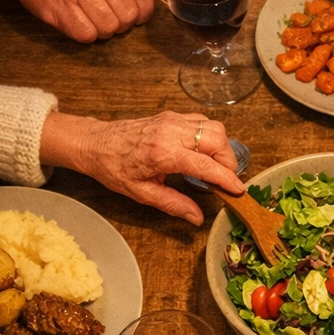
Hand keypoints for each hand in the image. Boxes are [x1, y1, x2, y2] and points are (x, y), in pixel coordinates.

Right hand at [0, 0, 153, 41]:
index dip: (143, 5)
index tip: (134, 5)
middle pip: (127, 14)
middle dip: (125, 19)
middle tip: (113, 11)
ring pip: (109, 28)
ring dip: (107, 28)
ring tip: (96, 14)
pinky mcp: (55, 11)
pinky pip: (86, 35)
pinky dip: (89, 33)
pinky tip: (82, 20)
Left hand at [39, 112, 245, 224]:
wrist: (95, 143)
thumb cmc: (114, 167)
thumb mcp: (142, 193)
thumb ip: (173, 204)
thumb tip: (197, 218)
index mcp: (163, 153)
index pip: (206, 164)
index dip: (227, 178)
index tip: (238, 190)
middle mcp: (170, 132)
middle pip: (216, 138)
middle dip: (228, 160)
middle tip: (225, 180)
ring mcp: (172, 120)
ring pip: (213, 126)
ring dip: (221, 147)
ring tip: (216, 167)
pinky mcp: (171, 116)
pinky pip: (202, 121)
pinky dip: (210, 137)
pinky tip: (204, 153)